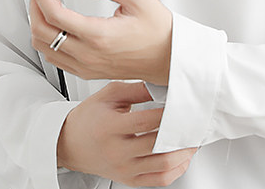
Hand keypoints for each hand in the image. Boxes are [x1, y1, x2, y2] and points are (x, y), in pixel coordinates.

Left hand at [29, 0, 172, 84]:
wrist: (170, 58)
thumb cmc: (159, 31)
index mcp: (99, 35)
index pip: (54, 14)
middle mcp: (89, 54)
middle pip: (42, 31)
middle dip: (36, 6)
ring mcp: (86, 66)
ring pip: (44, 48)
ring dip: (39, 24)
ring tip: (48, 6)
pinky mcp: (88, 72)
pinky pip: (56, 59)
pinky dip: (48, 41)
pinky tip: (56, 28)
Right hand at [58, 80, 196, 186]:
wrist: (69, 143)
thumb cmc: (89, 118)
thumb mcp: (108, 95)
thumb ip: (136, 89)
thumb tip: (163, 85)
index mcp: (110, 127)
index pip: (146, 121)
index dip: (168, 114)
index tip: (182, 105)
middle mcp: (117, 151)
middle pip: (157, 145)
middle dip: (181, 133)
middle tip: (194, 122)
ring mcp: (124, 168)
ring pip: (163, 166)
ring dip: (184, 153)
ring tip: (193, 139)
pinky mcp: (129, 179)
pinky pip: (160, 180)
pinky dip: (177, 170)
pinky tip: (183, 158)